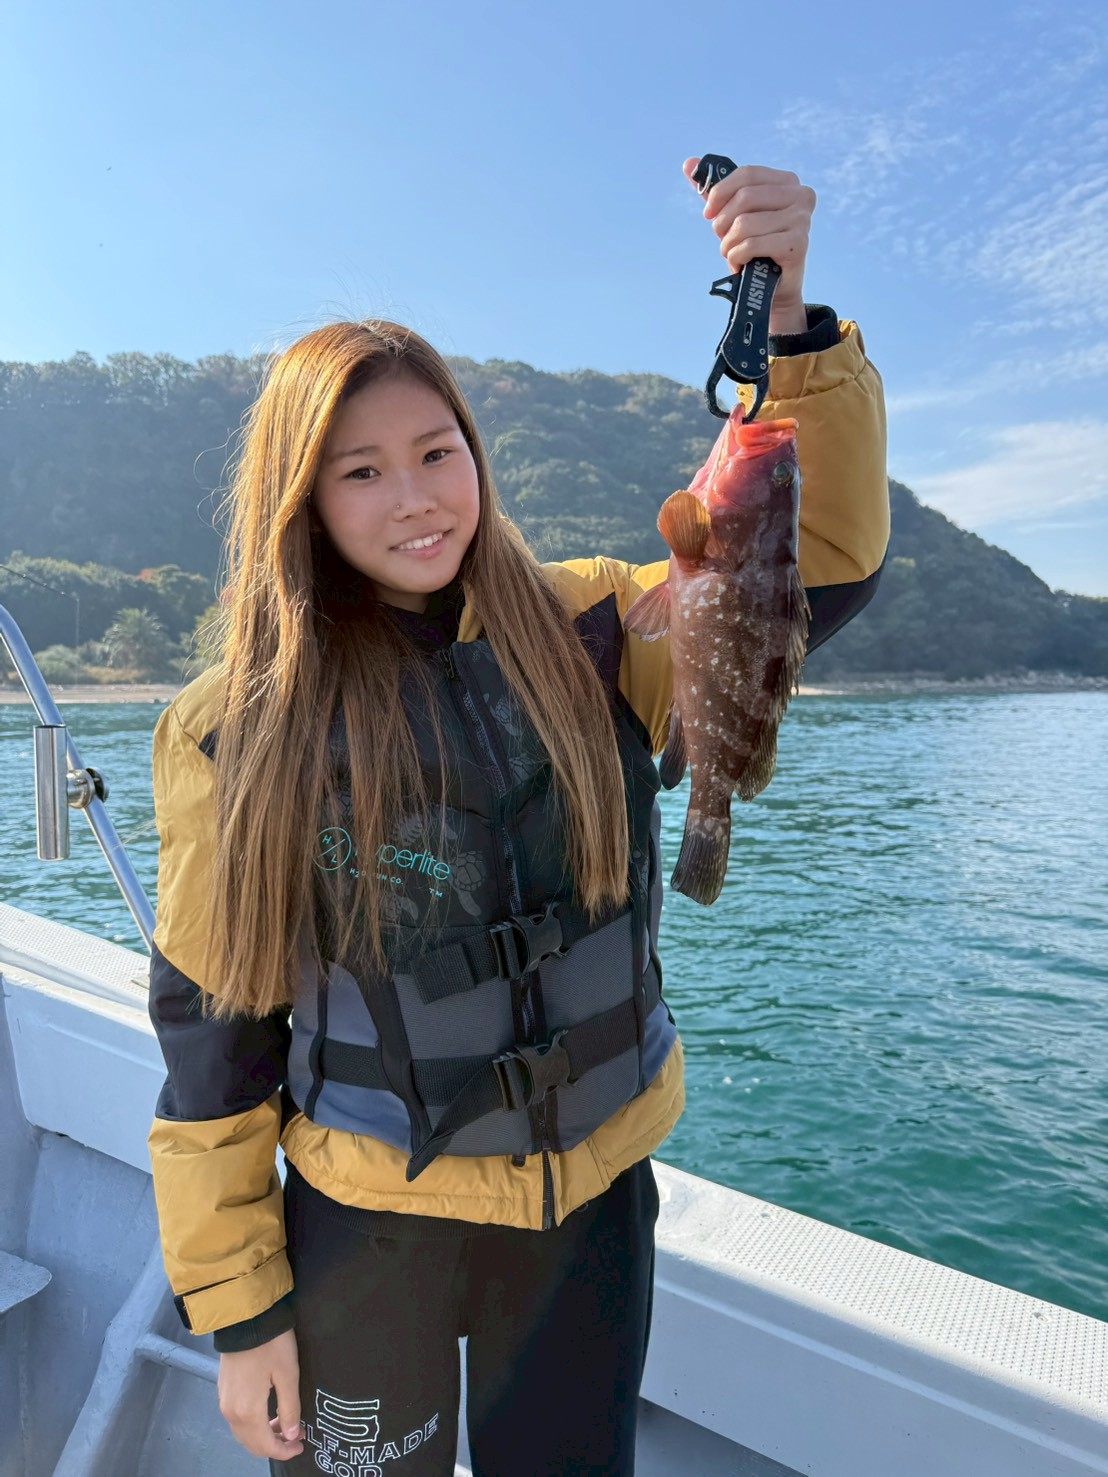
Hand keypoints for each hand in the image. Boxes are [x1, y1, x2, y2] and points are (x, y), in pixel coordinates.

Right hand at [218, 1327, 304, 1462]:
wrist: (245, 1317)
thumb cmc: (271, 1343)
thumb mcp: (288, 1374)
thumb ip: (290, 1408)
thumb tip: (292, 1434)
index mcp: (248, 1411)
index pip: (264, 1445)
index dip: (283, 1451)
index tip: (300, 1446)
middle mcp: (231, 1411)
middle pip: (250, 1443)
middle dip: (273, 1446)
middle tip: (295, 1439)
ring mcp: (224, 1400)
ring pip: (242, 1432)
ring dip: (262, 1436)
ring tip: (285, 1425)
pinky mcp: (223, 1389)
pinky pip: (237, 1419)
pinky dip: (252, 1424)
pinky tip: (268, 1413)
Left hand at [682, 159, 815, 325]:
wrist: (774, 288)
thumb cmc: (755, 247)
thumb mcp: (735, 215)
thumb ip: (715, 190)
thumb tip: (689, 163)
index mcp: (787, 182)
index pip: (746, 174)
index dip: (720, 192)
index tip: (708, 214)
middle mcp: (800, 196)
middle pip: (744, 198)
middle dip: (723, 223)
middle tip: (723, 240)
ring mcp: (802, 219)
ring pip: (744, 224)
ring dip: (728, 244)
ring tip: (733, 254)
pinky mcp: (798, 244)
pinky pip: (751, 244)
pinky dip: (737, 256)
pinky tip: (740, 264)